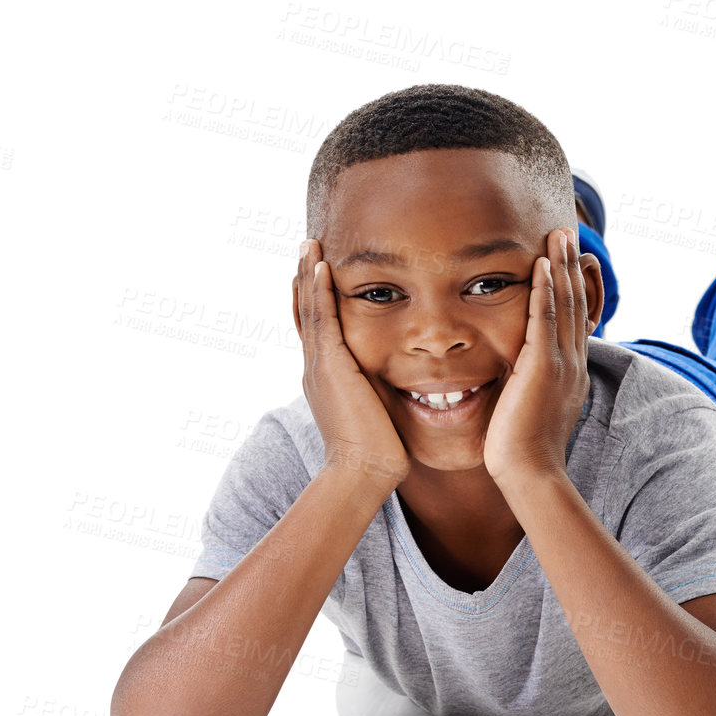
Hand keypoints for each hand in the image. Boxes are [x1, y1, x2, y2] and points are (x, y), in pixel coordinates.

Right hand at [293, 239, 410, 490]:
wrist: (366, 471)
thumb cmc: (380, 451)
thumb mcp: (379, 411)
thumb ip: (383, 391)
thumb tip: (408, 384)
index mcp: (328, 378)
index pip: (318, 330)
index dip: (315, 301)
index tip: (318, 273)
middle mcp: (316, 368)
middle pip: (306, 313)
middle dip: (306, 280)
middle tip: (306, 248)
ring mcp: (320, 366)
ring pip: (310, 310)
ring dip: (309, 275)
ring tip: (309, 244)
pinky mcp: (331, 366)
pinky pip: (323, 319)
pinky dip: (320, 291)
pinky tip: (322, 266)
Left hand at [484, 226, 591, 486]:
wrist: (529, 472)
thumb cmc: (522, 450)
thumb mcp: (532, 408)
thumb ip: (529, 384)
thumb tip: (517, 377)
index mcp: (571, 371)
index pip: (577, 319)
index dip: (574, 286)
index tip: (569, 260)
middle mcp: (573, 362)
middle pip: (578, 303)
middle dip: (572, 266)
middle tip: (568, 234)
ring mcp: (561, 363)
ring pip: (566, 304)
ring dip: (562, 266)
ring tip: (559, 236)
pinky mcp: (543, 366)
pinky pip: (546, 319)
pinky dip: (545, 290)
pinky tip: (541, 266)